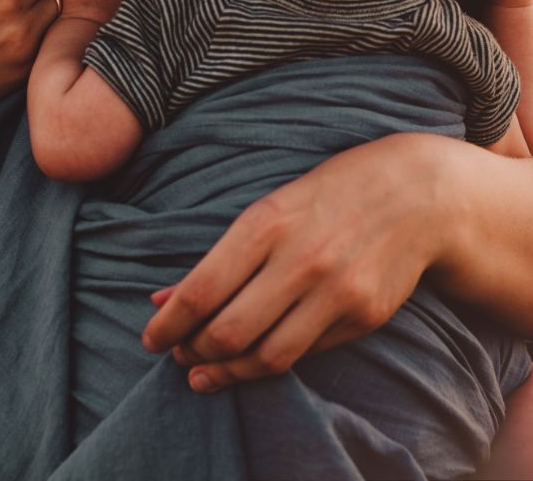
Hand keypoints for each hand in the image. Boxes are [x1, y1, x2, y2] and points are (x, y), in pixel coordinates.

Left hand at [142, 134, 448, 392]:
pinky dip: (272, 361)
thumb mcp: (269, 209)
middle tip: (180, 356)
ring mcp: (336, 291)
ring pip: (268, 356)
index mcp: (266, 223)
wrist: (414, 192)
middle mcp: (301, 259)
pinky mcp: (364, 316)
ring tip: (206, 371)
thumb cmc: (328, 194)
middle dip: (194, 352)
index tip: (150, 339)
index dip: (168, 325)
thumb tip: (162, 299)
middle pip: (229, 332)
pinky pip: (306, 353)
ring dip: (228, 371)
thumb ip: (219, 257)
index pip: (202, 290)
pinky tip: (254, 358)